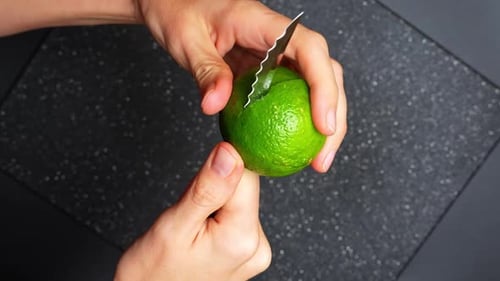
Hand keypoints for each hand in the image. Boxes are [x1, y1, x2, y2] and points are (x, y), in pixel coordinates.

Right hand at [114, 142, 270, 280]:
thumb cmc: (155, 273)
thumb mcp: (175, 224)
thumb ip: (207, 188)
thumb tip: (230, 152)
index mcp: (242, 238)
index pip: (248, 174)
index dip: (221, 167)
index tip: (200, 183)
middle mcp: (257, 246)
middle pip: (244, 186)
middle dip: (215, 188)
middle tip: (189, 213)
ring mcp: (255, 251)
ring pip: (239, 199)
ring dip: (215, 202)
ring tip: (191, 226)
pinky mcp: (249, 251)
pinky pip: (237, 215)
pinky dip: (217, 215)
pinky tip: (201, 232)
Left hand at [136, 0, 346, 172]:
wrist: (173, 2)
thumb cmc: (179, 10)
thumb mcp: (187, 41)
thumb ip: (206, 71)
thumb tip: (215, 105)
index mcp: (264, 23)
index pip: (309, 49)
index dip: (324, 87)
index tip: (324, 125)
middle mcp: (278, 37)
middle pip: (324, 70)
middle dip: (334, 114)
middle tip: (321, 157)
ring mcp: (276, 53)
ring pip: (315, 84)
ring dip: (323, 121)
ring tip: (315, 160)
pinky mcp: (268, 68)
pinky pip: (292, 93)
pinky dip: (299, 119)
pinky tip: (292, 146)